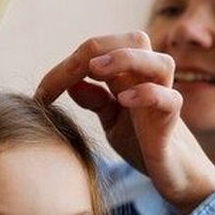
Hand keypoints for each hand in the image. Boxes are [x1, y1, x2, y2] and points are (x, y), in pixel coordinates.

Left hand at [36, 31, 214, 211]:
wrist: (171, 173)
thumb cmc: (142, 142)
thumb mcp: (112, 120)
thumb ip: (96, 101)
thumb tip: (72, 84)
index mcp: (130, 78)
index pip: (100, 53)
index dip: (68, 66)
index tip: (42, 93)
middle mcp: (148, 81)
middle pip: (135, 40)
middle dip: (100, 47)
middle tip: (71, 69)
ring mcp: (163, 99)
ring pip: (160, 62)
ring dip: (127, 59)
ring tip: (98, 69)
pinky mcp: (171, 123)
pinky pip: (170, 99)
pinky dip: (149, 94)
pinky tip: (124, 100)